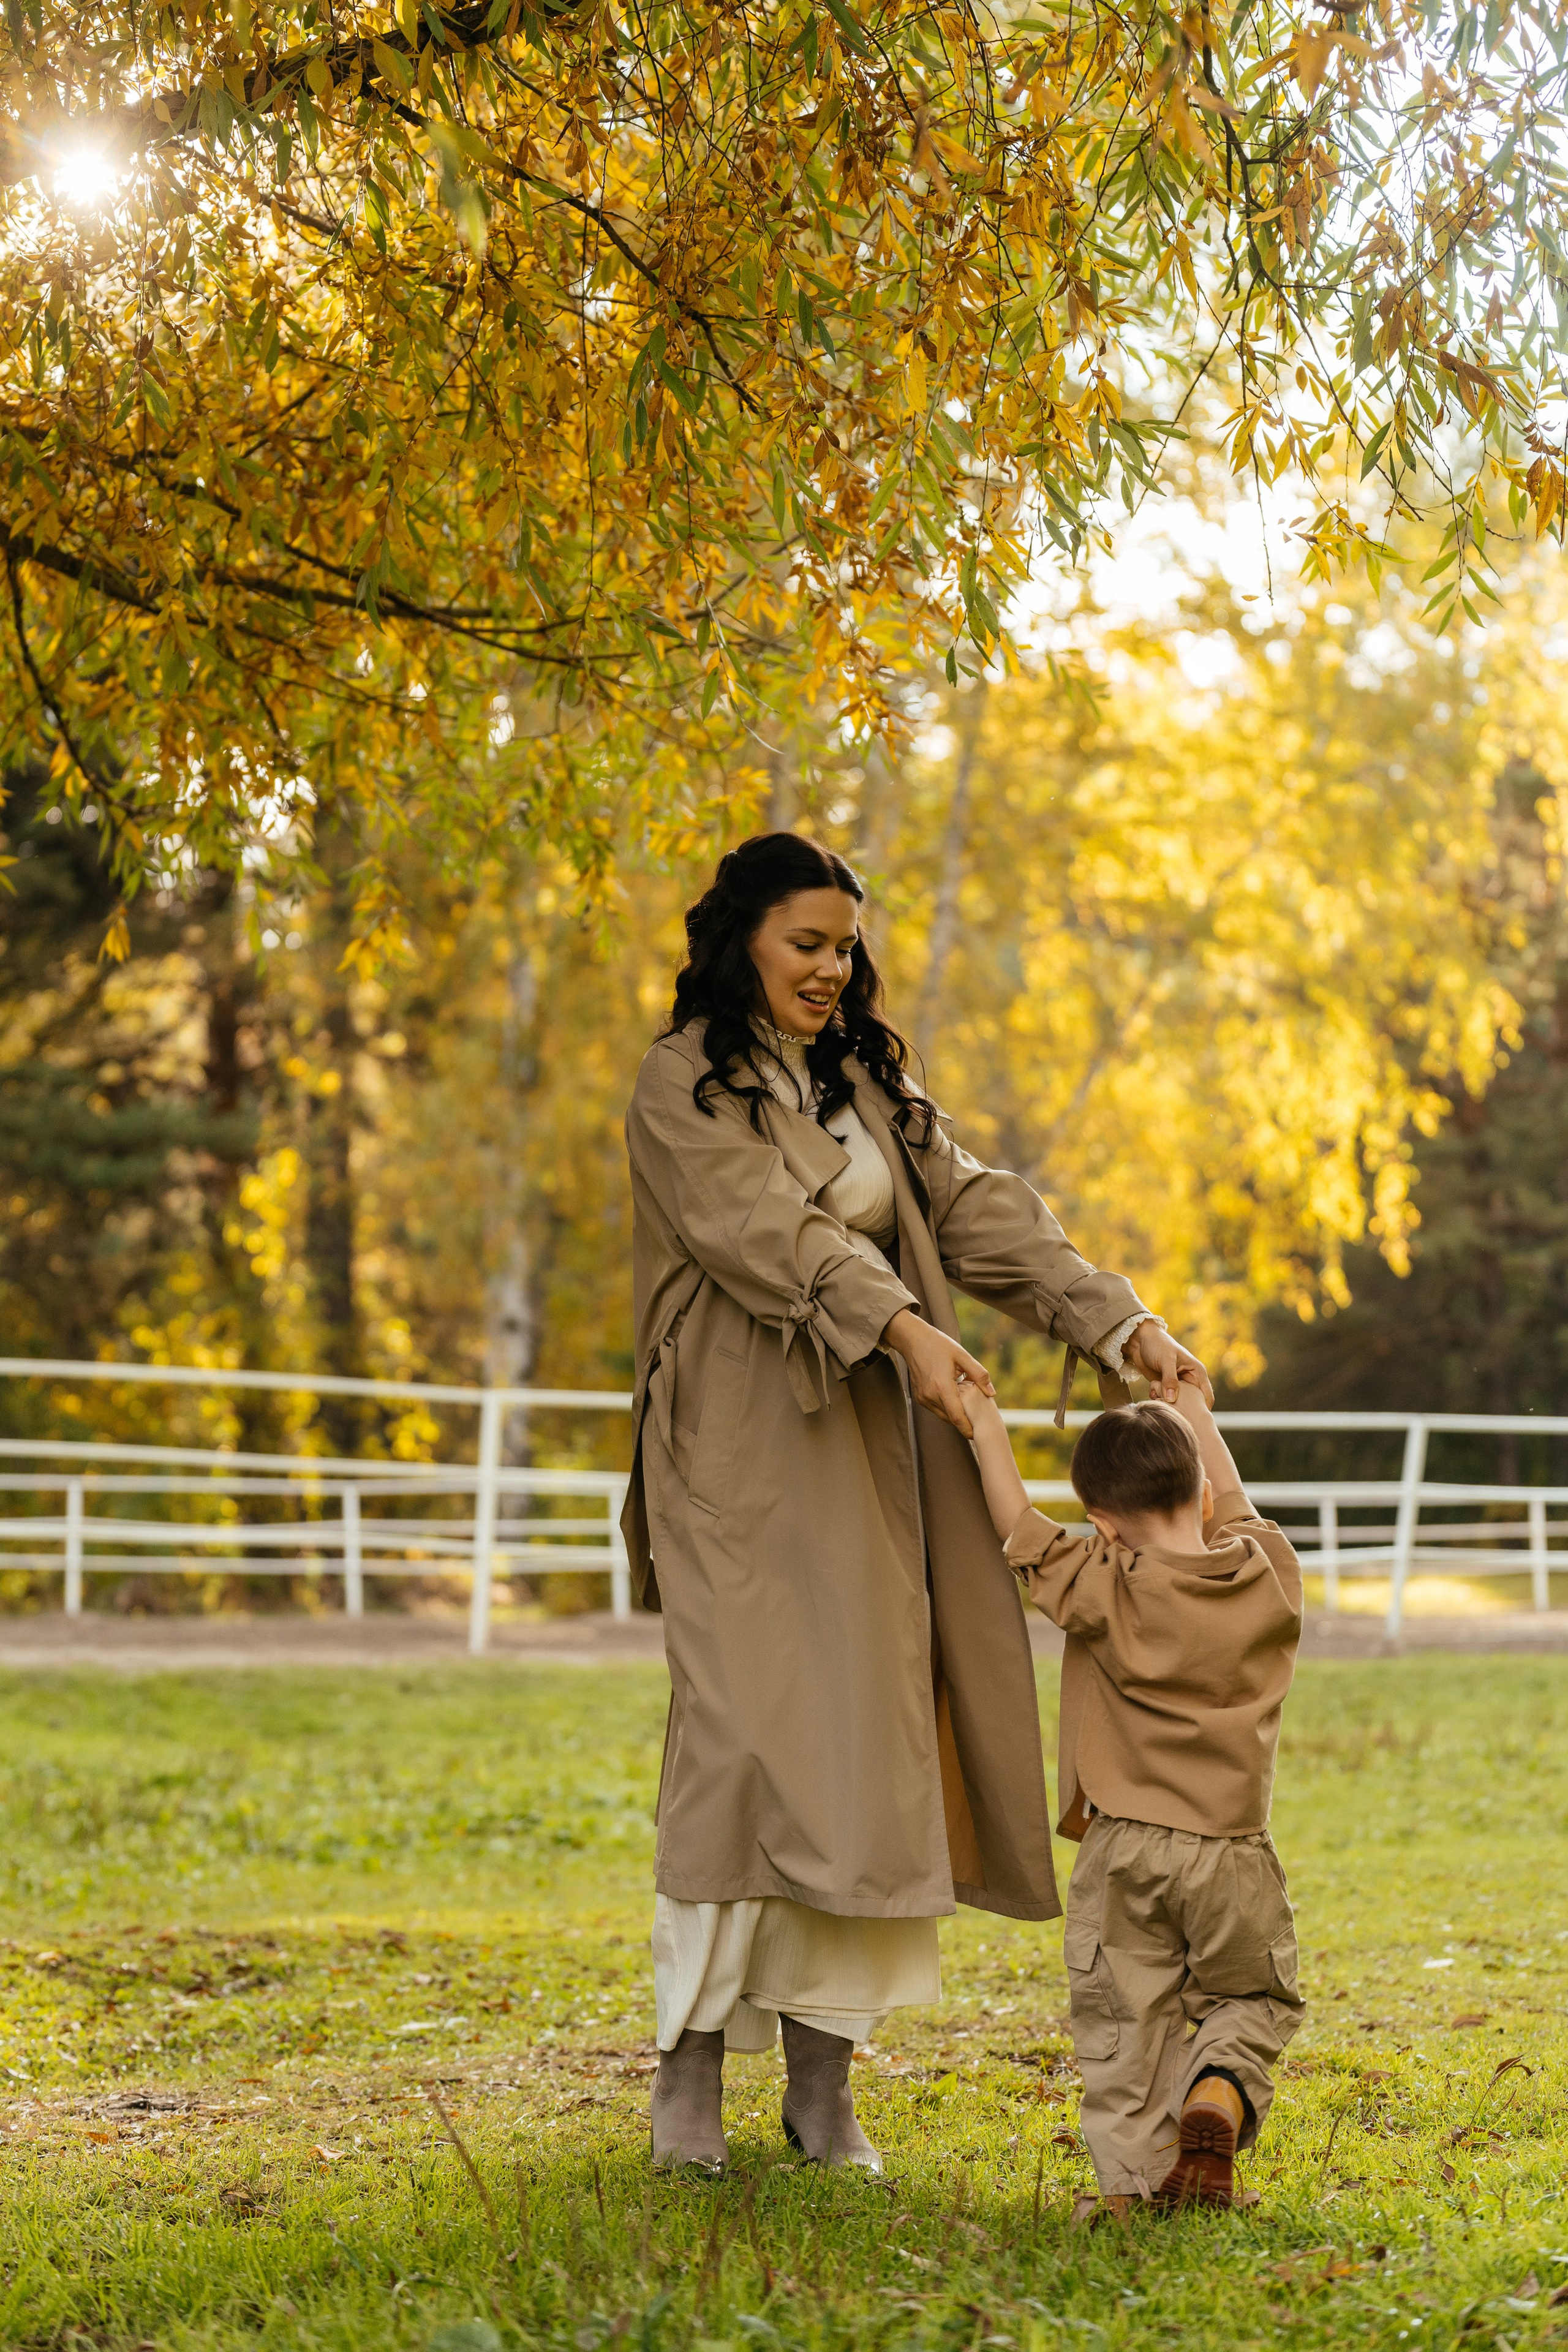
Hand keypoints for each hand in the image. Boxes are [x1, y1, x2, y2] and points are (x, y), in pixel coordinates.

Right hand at [882, 1309, 994, 1434]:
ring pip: (943, 1415)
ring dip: (956, 1414)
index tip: (978, 1433)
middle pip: (951, 1419)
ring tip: (968, 1407)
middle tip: (979, 1419)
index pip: (957, 1417)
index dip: (968, 1429)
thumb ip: (979, 1374)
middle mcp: (930, 1396)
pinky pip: (936, 1409)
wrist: (912, 1340)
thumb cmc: (938, 1344)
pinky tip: (955, 1398)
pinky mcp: (919, 1397)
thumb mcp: (962, 1355)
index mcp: (942, 1386)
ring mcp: (923, 1398)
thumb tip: (991, 1393)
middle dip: (965, 1421)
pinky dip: (947, 1408)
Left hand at [1125, 1321, 1212, 1405]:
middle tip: (1171, 1410)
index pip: (1207, 1396)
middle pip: (1193, 1403)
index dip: (1202, 1409)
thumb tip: (1172, 1399)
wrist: (1141, 1340)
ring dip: (1169, 1405)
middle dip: (1183, 1409)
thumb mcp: (1166, 1360)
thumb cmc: (1157, 1345)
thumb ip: (1170, 1379)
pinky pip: (1166, 1400)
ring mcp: (1178, 1385)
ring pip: (1179, 1403)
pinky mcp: (1165, 1387)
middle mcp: (1190, 1380)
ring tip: (1158, 1399)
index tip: (1191, 1417)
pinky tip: (1152, 1395)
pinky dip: (1160, 1401)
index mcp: (1197, 1373)